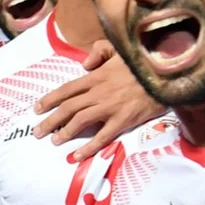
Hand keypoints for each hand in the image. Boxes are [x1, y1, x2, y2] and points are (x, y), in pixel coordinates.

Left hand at [34, 48, 163, 160]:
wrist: (167, 72)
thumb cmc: (143, 61)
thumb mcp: (119, 48)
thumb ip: (98, 52)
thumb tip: (83, 65)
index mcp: (96, 76)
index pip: (66, 89)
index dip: (50, 100)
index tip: (37, 109)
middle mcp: (98, 92)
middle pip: (68, 107)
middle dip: (50, 120)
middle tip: (37, 132)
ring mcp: (110, 106)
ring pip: (80, 121)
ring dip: (64, 132)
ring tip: (53, 141)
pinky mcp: (124, 119)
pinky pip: (102, 136)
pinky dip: (89, 147)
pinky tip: (77, 155)